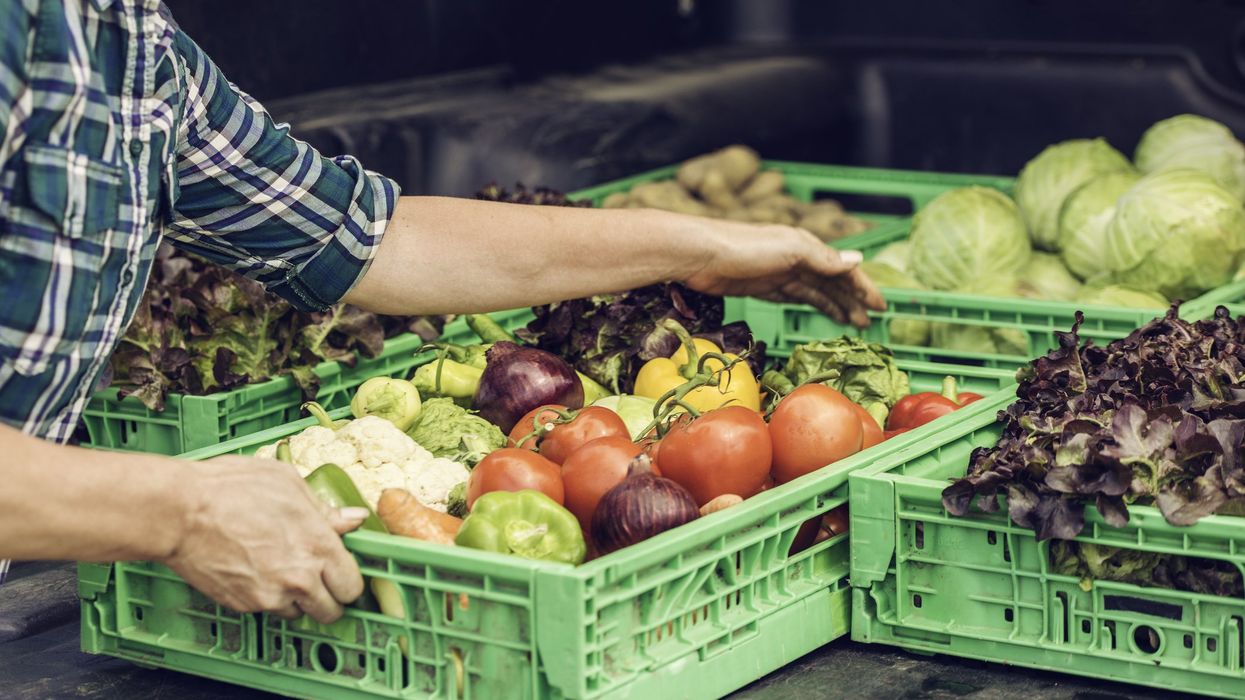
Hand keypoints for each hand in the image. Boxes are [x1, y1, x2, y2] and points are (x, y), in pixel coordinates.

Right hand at [161, 456, 366, 623]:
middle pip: (331, 611)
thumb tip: (353, 519)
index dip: (348, 580)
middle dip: (329, 598)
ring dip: (296, 599)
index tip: (342, 573)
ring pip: (298, 613)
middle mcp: (299, 578)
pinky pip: (266, 609)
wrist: (179, 512)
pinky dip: (266, 597)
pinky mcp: (243, 605)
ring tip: (281, 570)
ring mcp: (269, 596)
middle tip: (319, 581)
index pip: (352, 585)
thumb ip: (325, 509)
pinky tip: (255, 570)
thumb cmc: (231, 489)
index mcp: (318, 546)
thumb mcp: (288, 484)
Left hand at [683, 222, 884, 326]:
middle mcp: (797, 257)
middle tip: (870, 322)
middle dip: (852, 300)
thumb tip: (857, 261)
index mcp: (807, 246)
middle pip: (832, 282)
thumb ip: (823, 259)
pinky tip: (823, 313)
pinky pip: (796, 297)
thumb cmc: (745, 247)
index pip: (843, 268)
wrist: (701, 255)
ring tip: (854, 324)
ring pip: (816, 291)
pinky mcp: (763, 287)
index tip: (881, 307)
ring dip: (836, 305)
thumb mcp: (790, 250)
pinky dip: (813, 305)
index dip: (863, 287)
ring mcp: (780, 273)